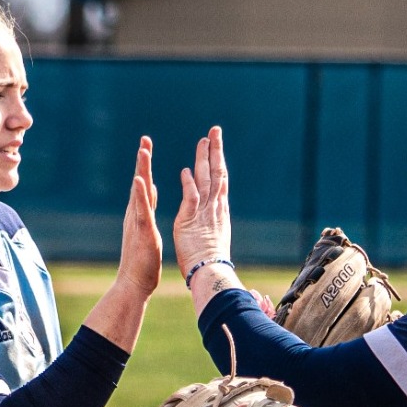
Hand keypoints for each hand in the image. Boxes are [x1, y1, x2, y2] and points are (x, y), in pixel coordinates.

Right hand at [114, 137, 160, 297]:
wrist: (133, 283)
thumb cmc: (142, 260)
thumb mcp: (148, 229)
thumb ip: (148, 208)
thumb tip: (153, 189)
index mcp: (140, 214)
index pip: (144, 184)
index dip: (145, 165)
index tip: (147, 145)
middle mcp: (135, 214)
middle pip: (140, 182)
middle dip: (142, 160)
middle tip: (145, 139)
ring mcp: (137, 222)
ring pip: (139, 192)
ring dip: (141, 171)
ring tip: (143, 151)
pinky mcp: (141, 231)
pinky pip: (141, 210)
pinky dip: (140, 194)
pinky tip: (139, 180)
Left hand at [174, 127, 232, 281]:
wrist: (211, 275)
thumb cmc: (211, 263)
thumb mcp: (214, 240)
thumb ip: (212, 227)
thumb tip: (214, 225)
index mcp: (219, 212)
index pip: (220, 181)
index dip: (219, 162)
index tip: (217, 147)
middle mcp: (215, 209)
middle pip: (217, 174)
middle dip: (216, 151)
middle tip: (215, 131)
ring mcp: (204, 213)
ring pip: (207, 180)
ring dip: (204, 160)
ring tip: (203, 141)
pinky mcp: (191, 220)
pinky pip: (191, 198)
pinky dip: (189, 184)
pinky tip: (185, 171)